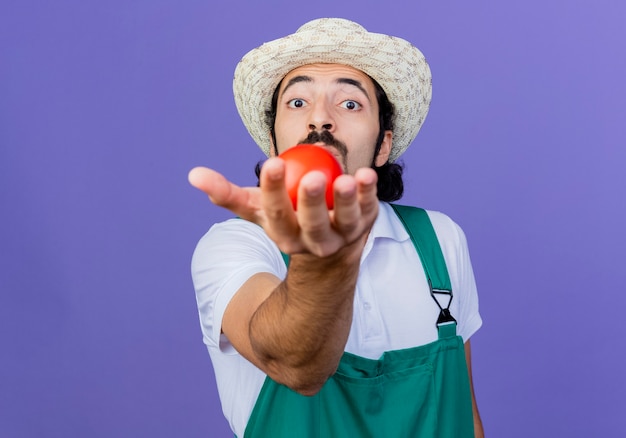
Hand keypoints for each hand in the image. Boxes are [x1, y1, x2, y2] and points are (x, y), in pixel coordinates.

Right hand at [188, 157, 378, 256]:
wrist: (328, 251)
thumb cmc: (287, 220)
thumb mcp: (258, 209)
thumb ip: (227, 193)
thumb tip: (193, 174)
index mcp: (285, 236)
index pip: (276, 214)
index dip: (273, 191)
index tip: (272, 163)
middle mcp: (315, 242)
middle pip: (312, 224)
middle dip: (310, 203)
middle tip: (311, 177)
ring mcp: (344, 236)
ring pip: (346, 221)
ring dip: (347, 201)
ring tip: (348, 179)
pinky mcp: (367, 224)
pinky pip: (369, 209)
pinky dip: (370, 193)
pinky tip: (366, 175)